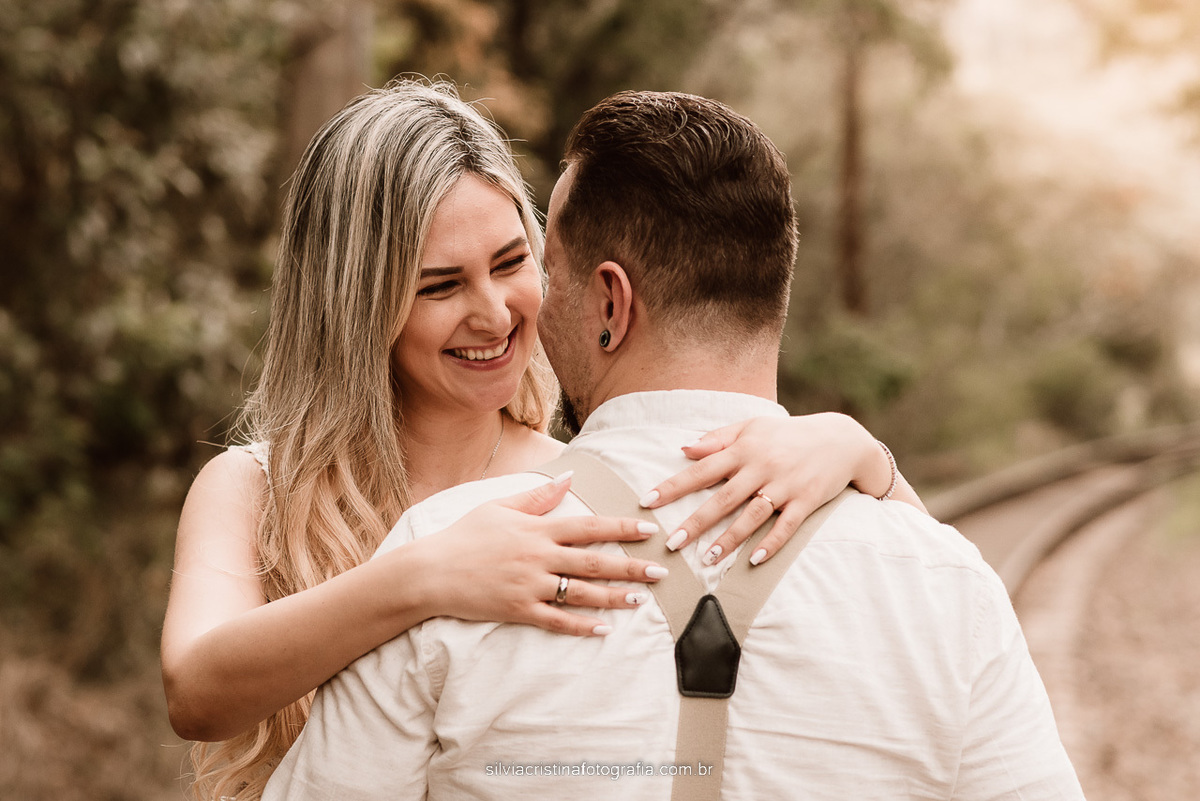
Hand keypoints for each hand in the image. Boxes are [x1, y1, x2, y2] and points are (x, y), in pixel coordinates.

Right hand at [420, 473, 666, 636]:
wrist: (430, 572)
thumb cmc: (464, 536)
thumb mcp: (499, 507)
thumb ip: (537, 497)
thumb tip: (568, 479)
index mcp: (537, 529)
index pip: (589, 526)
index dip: (622, 528)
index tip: (648, 530)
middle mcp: (538, 557)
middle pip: (594, 562)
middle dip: (631, 566)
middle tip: (660, 572)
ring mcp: (530, 586)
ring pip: (582, 593)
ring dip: (615, 597)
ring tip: (641, 600)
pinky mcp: (518, 611)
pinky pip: (557, 621)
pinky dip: (582, 626)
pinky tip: (604, 629)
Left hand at [642, 413, 918, 564]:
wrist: (841, 439)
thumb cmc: (788, 434)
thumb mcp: (752, 427)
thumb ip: (717, 438)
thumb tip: (683, 449)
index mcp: (744, 449)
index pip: (701, 469)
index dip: (673, 486)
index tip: (647, 501)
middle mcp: (761, 467)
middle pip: (722, 498)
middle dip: (695, 522)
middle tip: (672, 543)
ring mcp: (785, 486)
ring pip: (751, 516)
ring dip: (729, 539)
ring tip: (707, 559)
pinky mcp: (806, 501)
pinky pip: (786, 526)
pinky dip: (770, 544)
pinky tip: (753, 561)